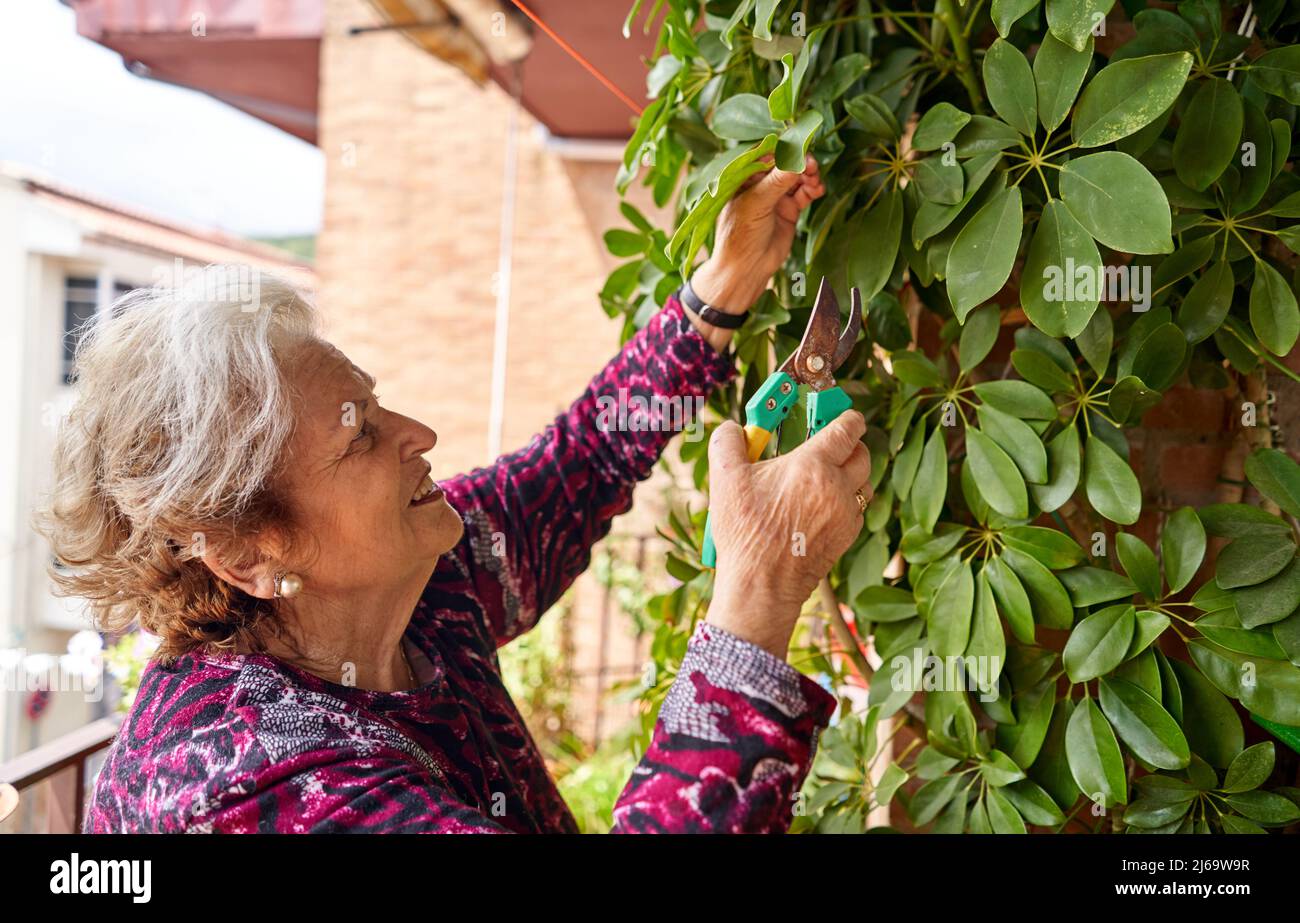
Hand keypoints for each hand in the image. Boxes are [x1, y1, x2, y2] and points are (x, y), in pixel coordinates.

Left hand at [689, 154, 826, 315]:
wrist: (747, 269)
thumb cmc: (740, 235)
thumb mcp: (756, 204)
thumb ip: (777, 181)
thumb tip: (798, 159)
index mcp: (744, 178)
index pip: (765, 155)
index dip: (783, 149)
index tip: (800, 144)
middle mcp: (760, 184)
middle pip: (784, 164)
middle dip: (799, 162)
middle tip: (811, 163)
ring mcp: (775, 197)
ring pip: (797, 178)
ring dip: (808, 175)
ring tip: (815, 178)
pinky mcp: (789, 210)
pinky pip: (804, 193)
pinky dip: (813, 189)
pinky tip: (818, 189)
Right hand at [704, 411, 870, 658]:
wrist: (762, 585)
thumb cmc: (745, 532)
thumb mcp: (725, 479)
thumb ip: (727, 441)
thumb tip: (733, 428)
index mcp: (813, 465)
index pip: (847, 428)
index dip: (846, 416)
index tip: (840, 413)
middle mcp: (838, 487)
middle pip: (863, 453)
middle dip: (849, 445)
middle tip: (828, 444)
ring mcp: (846, 514)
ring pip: (863, 483)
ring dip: (849, 475)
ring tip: (822, 478)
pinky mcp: (846, 537)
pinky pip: (855, 510)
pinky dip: (843, 503)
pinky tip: (818, 508)